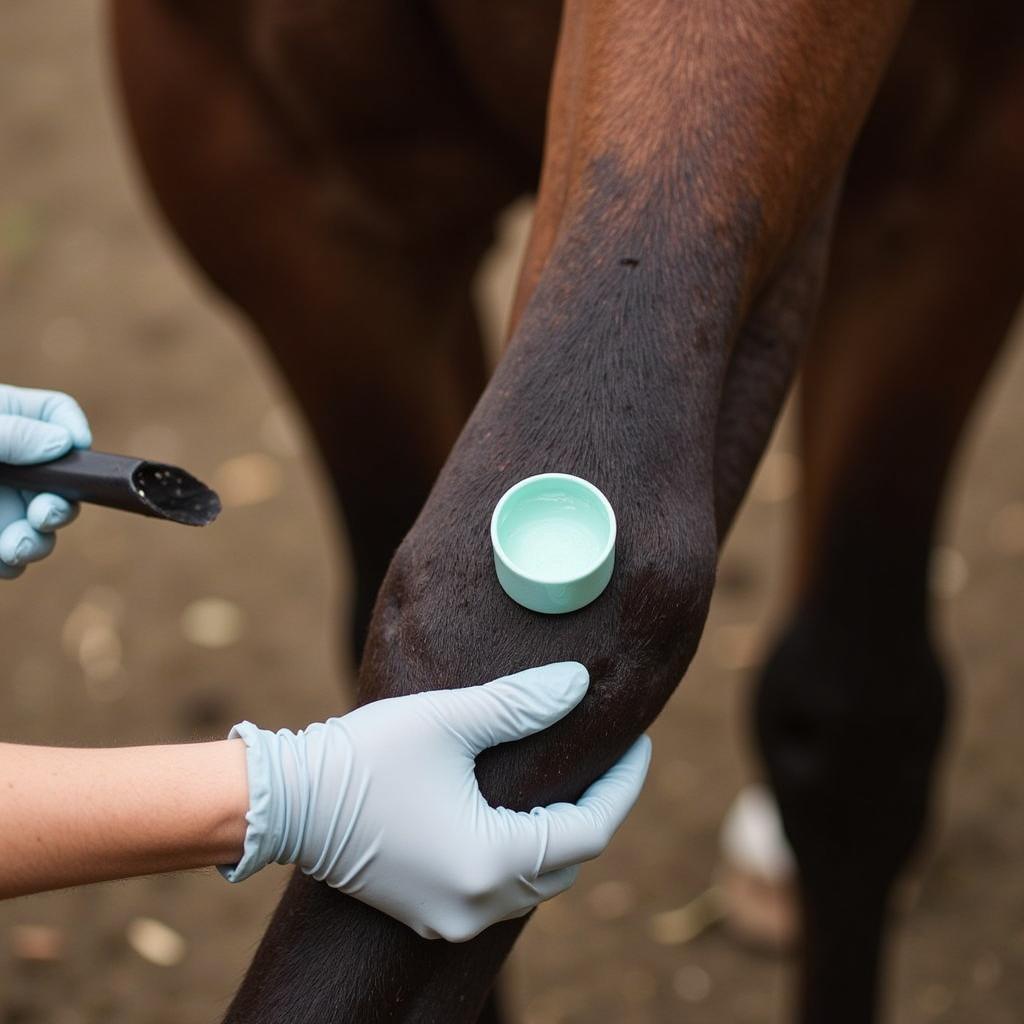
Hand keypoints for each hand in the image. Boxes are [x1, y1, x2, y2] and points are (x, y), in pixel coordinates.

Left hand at [0, 384, 91, 577]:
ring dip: (38, 542)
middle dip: (61, 505)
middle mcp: (11, 463)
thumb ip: (9, 435)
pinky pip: (12, 557)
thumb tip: (66, 444)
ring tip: (14, 547)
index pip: (57, 415)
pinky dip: (10, 563)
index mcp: (4, 419)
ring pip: (43, 525)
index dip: (73, 430)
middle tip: (43, 515)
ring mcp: (1, 503)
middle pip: (64, 479)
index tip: (77, 449)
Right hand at [221, 663, 651, 940]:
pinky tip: (522, 810)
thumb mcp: (450, 721)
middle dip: (595, 808)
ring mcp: (450, 916)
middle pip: (567, 861)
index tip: (637, 741)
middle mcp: (475, 904)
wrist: (283, 800)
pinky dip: (522, 851)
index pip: (590, 830)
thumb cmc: (364, 757)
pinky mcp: (427, 909)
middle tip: (607, 755)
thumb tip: (579, 685)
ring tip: (571, 776)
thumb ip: (520, 704)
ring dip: (559, 833)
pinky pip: (499, 888)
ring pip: (534, 880)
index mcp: (489, 863)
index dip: (622, 784)